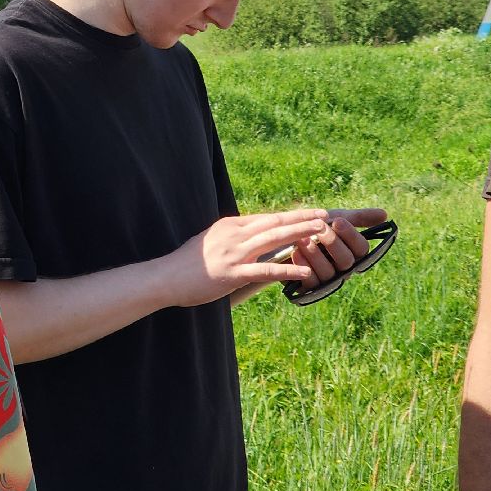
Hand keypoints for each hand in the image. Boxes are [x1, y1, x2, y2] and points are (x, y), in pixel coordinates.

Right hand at [168, 209, 330, 306]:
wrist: (166, 277)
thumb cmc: (188, 264)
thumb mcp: (211, 242)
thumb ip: (232, 238)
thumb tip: (249, 237)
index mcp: (230, 226)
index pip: (266, 218)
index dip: (290, 215)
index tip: (308, 213)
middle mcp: (234, 234)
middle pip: (274, 222)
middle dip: (301, 218)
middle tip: (324, 215)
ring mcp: (234, 253)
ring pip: (273, 239)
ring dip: (299, 234)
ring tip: (321, 232)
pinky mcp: (233, 273)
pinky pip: (265, 270)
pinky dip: (286, 269)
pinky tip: (304, 272)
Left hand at [290, 207, 388, 289]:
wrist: (284, 238)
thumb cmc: (312, 227)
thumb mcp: (334, 218)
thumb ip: (358, 218)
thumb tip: (385, 214)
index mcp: (352, 252)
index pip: (361, 248)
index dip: (352, 235)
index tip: (338, 221)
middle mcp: (342, 268)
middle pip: (346, 261)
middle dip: (333, 243)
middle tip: (320, 228)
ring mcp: (327, 279)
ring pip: (328, 272)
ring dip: (316, 254)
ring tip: (304, 239)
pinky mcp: (310, 288)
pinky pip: (311, 282)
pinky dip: (304, 267)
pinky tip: (296, 253)